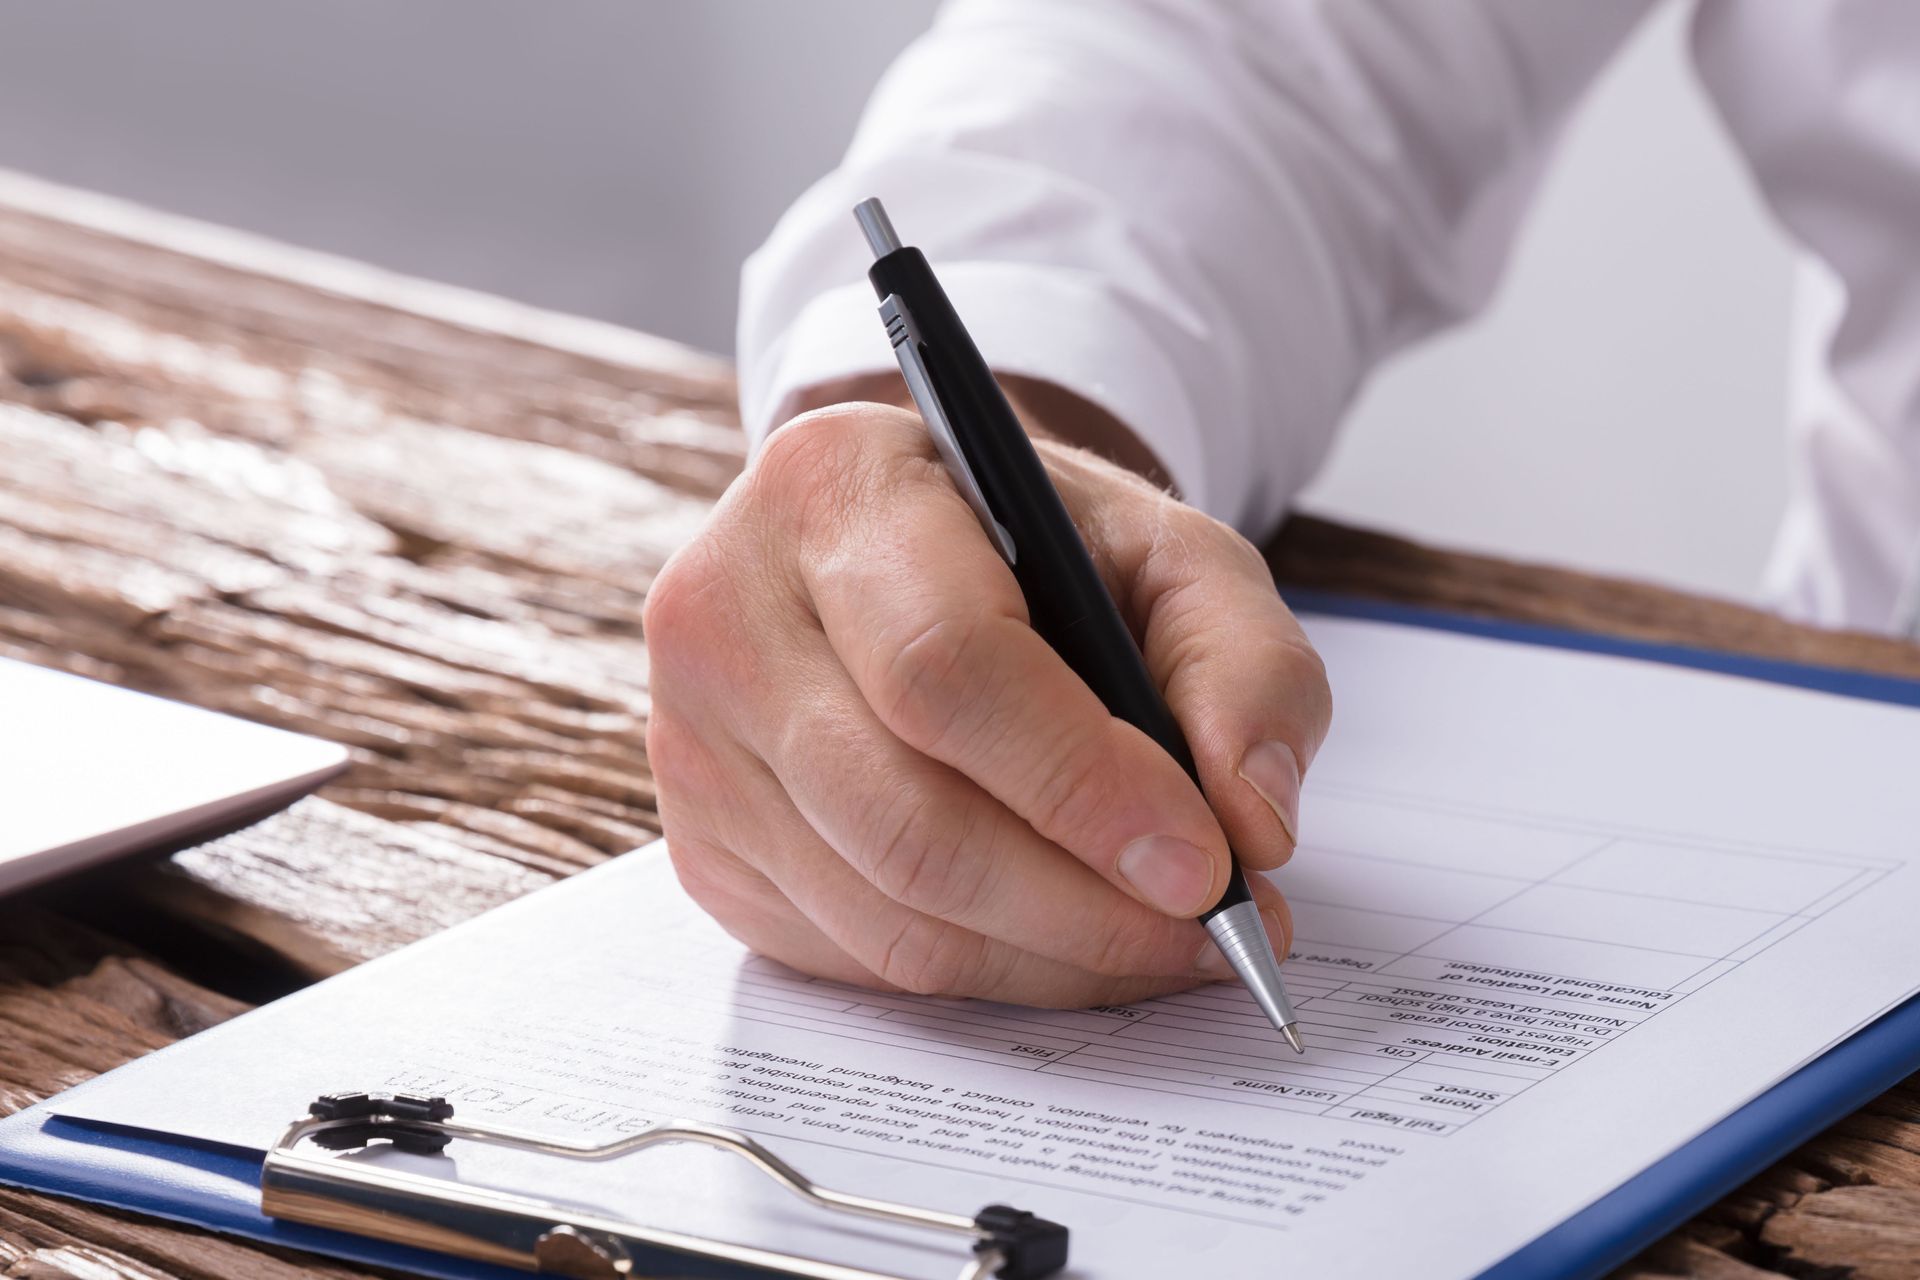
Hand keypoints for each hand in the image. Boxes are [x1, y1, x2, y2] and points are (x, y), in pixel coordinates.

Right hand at [644, 391, 1330, 1005]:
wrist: (907, 552)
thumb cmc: (1038, 548)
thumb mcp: (1170, 552)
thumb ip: (1245, 664)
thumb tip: (1253, 827)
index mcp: (834, 486)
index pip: (944, 667)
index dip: (1080, 784)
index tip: (1202, 863)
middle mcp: (725, 610)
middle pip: (906, 818)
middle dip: (1083, 906)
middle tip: (1209, 932)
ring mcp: (693, 739)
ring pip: (884, 912)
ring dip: (1051, 957)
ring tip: (1163, 941)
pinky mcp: (702, 843)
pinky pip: (854, 956)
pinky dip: (984, 970)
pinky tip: (1063, 935)